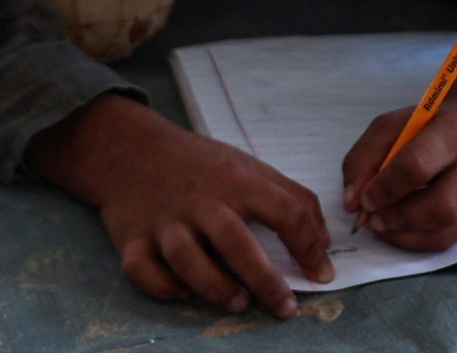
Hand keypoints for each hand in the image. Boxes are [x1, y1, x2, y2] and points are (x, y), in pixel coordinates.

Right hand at [29, 96, 331, 318]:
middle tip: (285, 306)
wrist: (133, 149)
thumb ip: (293, 198)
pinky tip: (182, 291)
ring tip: (239, 302)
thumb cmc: (201, 165)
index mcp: (236, 181)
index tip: (322, 274)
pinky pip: (142, 269)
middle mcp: (201, 201)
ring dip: (216, 286)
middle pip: (234, 240)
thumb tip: (324, 244)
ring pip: (187, 258)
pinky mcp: (132, 239)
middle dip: (264, 278)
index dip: (308, 245)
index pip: (283, 209)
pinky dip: (163, 286)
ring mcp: (164, 221)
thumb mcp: (250, 167)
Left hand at [340, 67, 456, 252]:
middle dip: (398, 219)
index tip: (364, 199)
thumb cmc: (434, 124)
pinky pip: (451, 241)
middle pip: (440, 208)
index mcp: (454, 132)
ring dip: (405, 236)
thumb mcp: (394, 125)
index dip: (385, 188)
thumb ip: (364, 158)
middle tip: (372, 219)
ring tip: (383, 225)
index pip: (418, 166)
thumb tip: (352, 203)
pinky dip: (419, 240)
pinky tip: (404, 228)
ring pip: (446, 234)